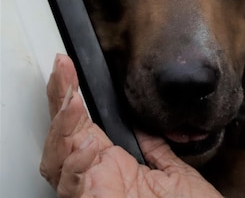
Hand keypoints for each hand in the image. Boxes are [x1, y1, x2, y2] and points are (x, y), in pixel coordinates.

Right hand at [40, 53, 222, 197]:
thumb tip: (147, 131)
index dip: (76, 106)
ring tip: (69, 85)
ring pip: (59, 155)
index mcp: (116, 174)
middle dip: (60, 104)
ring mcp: (92, 192)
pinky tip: (77, 114)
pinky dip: (71, 140)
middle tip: (64, 69)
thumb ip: (157, 153)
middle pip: (64, 143)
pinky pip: (72, 170)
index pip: (87, 134)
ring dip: (63, 118)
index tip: (75, 76)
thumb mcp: (174, 178)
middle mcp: (98, 183)